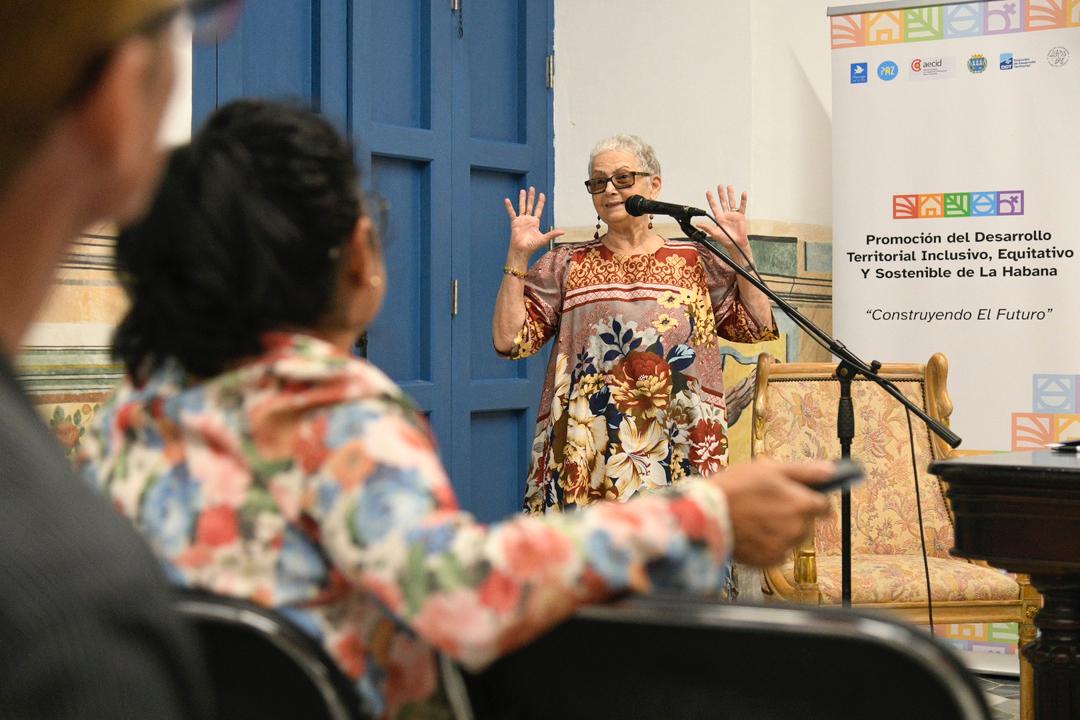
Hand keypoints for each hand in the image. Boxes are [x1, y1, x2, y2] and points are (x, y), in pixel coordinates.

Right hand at [504, 187, 564, 264]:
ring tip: (523, 190)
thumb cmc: (532, 247)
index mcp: (535, 222)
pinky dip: (509, 207)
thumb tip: (563, 231)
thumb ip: (552, 234)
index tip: (542, 194)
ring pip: (522, 207)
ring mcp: (521, 220)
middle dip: (531, 197)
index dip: (540, 202)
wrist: (522, 251)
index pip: (538, 209)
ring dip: (522, 199)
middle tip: (532, 188)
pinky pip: (512, 213)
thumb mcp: (544, 239)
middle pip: (530, 205)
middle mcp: (528, 220)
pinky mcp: (515, 223)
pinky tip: (507, 200)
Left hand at [695, 184, 751, 267]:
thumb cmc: (726, 240)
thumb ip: (707, 228)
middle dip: (721, 194)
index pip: (714, 206)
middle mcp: (726, 215)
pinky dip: (743, 200)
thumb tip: (697, 224)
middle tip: (719, 186)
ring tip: (729, 186)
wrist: (737, 244)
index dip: (711, 199)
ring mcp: (733, 215)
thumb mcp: (715, 234)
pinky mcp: (741, 216)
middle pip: (723, 202)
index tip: (708, 192)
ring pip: (731, 202)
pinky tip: (743, 194)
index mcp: (719, 218)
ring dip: (730, 194)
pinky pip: (742, 206)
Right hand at [711, 458, 832, 566]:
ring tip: (757, 518)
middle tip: (768, 505)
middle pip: (808, 523)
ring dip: (782, 530)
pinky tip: (753, 532)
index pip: (824, 505)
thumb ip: (805, 471)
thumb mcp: (770, 469)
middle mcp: (798, 528)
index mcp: (802, 504)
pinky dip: (768, 544)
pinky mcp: (769, 561)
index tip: (798, 497)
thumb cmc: (735, 487)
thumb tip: (831, 471)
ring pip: (793, 538)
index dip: (811, 499)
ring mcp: (784, 546)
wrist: (705, 514)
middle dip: (794, 514)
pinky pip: (778, 552)